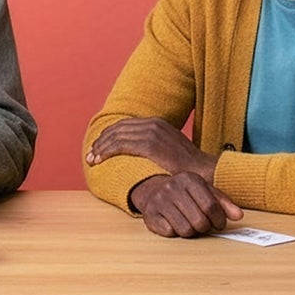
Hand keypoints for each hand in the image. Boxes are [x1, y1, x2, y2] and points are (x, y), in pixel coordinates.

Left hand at [86, 117, 216, 181]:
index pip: (125, 125)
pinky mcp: (150, 144)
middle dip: (101, 141)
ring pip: (116, 136)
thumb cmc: (186, 167)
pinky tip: (99, 160)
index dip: (109, 135)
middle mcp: (154, 123)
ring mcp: (152, 132)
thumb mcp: (168, 150)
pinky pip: (120, 145)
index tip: (98, 147)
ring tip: (91, 159)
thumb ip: (153, 146)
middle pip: (118, 129)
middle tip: (90, 154)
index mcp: (157, 123)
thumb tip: (137, 152)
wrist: (203, 171)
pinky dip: (106, 152)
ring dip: (100, 148)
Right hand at [130, 173, 241, 238]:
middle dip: (204, 227)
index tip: (219, 224)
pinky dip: (174, 231)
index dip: (219, 220)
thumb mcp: (205, 192)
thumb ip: (223, 203)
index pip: (211, 206)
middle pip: (199, 221)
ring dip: (190, 231)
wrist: (153, 189)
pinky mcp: (150, 214)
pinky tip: (174, 223)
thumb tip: (238, 216)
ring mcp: (160, 200)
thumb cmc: (184, 193)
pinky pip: (170, 232)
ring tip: (188, 223)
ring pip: (185, 230)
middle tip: (202, 224)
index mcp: (189, 179)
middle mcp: (173, 187)